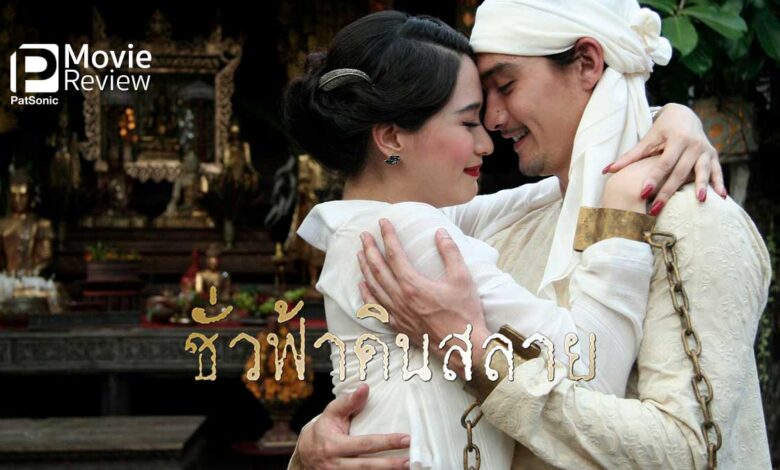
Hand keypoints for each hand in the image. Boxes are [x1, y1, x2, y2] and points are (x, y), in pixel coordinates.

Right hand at [297, 384, 409, 469]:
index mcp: (334, 445)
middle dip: (391, 464)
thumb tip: (365, 387)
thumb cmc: (324, 429)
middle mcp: (336, 465)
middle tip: (411, 460)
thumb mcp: (332, 413)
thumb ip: (348, 402)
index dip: (387, 442)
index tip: (407, 439)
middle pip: (367, 466)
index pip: (365, 444)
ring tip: (407, 468)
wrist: (306, 453)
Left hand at [357, 219, 489, 366]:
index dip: (387, 236)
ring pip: (373, 286)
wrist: (464, 348)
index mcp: (413, 285)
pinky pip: (376, 307)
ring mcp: (397, 314)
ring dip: (365, 268)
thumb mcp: (462, 278)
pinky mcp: (398, 326)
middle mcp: (400, 299)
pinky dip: (367, 294)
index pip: (394, 254)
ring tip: (360, 254)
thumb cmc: (465, 314)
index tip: (383, 222)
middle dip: (369, 249)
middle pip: (378, 269)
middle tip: (364, 235)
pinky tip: (362, 285)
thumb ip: (450, 252)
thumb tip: (440, 232)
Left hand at [605, 103, 725, 208]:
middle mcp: (693, 144)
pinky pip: (717, 170)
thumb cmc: (662, 130)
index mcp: (676, 139)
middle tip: (656, 209)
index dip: (654, 178)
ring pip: (702, 170)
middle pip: (680, 171)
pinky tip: (721, 197)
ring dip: (701, 186)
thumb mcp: (647, 140)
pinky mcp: (713, 155)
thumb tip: (606, 170)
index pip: (663, 163)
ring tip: (700, 201)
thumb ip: (629, 156)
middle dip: (668, 191)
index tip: (643, 193)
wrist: (685, 114)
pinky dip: (719, 183)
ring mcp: (705, 149)